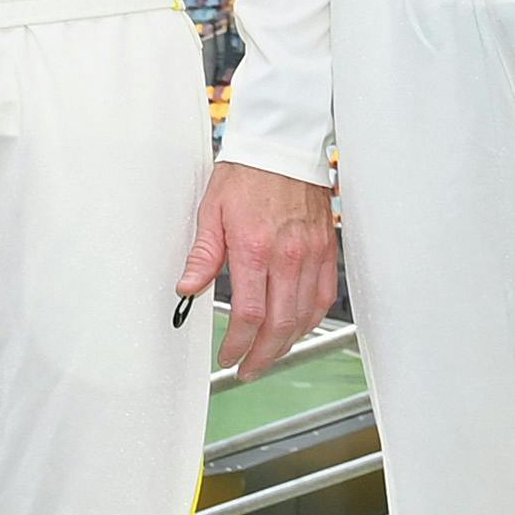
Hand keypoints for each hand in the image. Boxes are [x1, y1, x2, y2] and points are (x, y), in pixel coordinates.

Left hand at [179, 161, 340, 380]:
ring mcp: (311, 254)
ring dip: (286, 343)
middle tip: (247, 369)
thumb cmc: (246, 173)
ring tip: (268, 355)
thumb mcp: (211, 211)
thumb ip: (203, 255)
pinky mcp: (326, 250)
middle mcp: (288, 256)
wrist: (283, 145)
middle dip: (262, 355)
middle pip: (280, 324)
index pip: (249, 313)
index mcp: (255, 248)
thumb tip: (187, 288)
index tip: (228, 355)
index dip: (238, 343)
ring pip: (305, 316)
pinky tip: (295, 327)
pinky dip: (310, 319)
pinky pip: (324, 296)